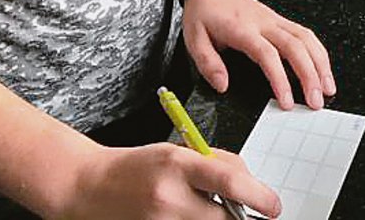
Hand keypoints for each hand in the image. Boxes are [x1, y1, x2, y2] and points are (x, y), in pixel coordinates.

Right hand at [61, 142, 280, 219]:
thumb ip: (214, 164)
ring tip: (199, 209)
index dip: (260, 196)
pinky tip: (186, 216)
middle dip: (241, 218)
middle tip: (244, 212)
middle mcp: (170, 198)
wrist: (90, 187)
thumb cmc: (136, 167)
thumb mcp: (176, 151)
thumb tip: (249, 185)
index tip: (274, 205)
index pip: (229, 183)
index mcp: (177, 165)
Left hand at [183, 0, 334, 110]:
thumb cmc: (205, 10)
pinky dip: (318, 51)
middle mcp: (264, 22)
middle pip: (295, 47)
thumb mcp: (193, 37)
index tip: (286, 102)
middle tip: (315, 101)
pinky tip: (323, 67)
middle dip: (310, 75)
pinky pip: (305, 34)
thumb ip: (208, 63)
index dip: (280, 79)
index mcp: (242, 29)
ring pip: (306, 38)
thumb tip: (222, 85)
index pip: (267, 54)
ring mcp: (275, 20)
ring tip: (327, 87)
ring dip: (320, 63)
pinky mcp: (280, 20)